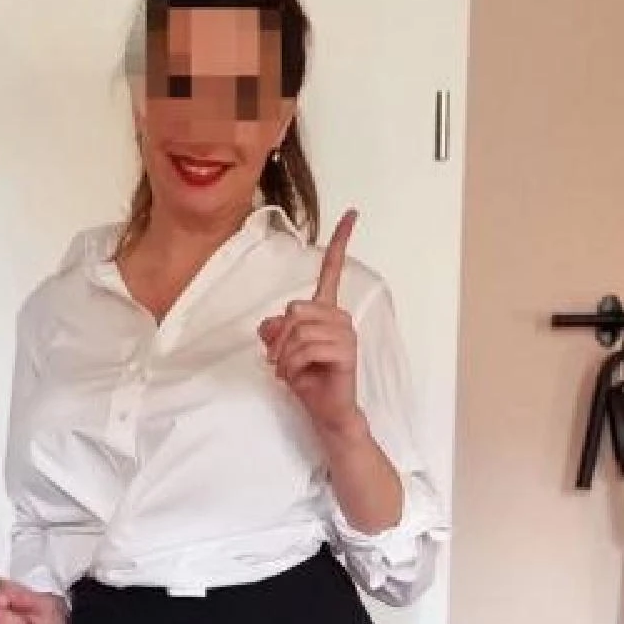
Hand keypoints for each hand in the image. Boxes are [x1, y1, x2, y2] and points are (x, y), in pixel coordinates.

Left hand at [258, 208, 364, 439]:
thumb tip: (270, 324)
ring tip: (288, 371)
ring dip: (284, 355)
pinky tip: (298, 376)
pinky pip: (307, 347)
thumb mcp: (282, 351)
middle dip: (278, 338)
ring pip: (299, 329)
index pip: (332, 270)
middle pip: (295, 309)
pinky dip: (293, 365)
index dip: (340, 241)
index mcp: (326, 311)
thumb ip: (274, 331)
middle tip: (277, 361)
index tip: (352, 213)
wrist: (326, 410)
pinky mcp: (346, 352)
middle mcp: (339, 317)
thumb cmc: (307, 379)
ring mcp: (345, 334)